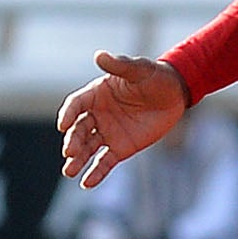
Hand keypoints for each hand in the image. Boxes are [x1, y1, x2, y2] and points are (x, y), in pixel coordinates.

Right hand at [59, 53, 188, 188]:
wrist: (175, 94)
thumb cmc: (154, 76)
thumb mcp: (138, 69)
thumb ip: (119, 65)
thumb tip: (99, 55)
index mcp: (96, 94)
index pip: (76, 105)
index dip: (68, 114)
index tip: (63, 125)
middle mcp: (97, 115)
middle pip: (79, 129)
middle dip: (73, 141)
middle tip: (69, 152)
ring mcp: (107, 133)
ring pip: (87, 148)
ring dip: (78, 160)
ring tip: (69, 172)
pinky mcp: (120, 148)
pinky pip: (104, 162)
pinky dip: (96, 173)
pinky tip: (87, 183)